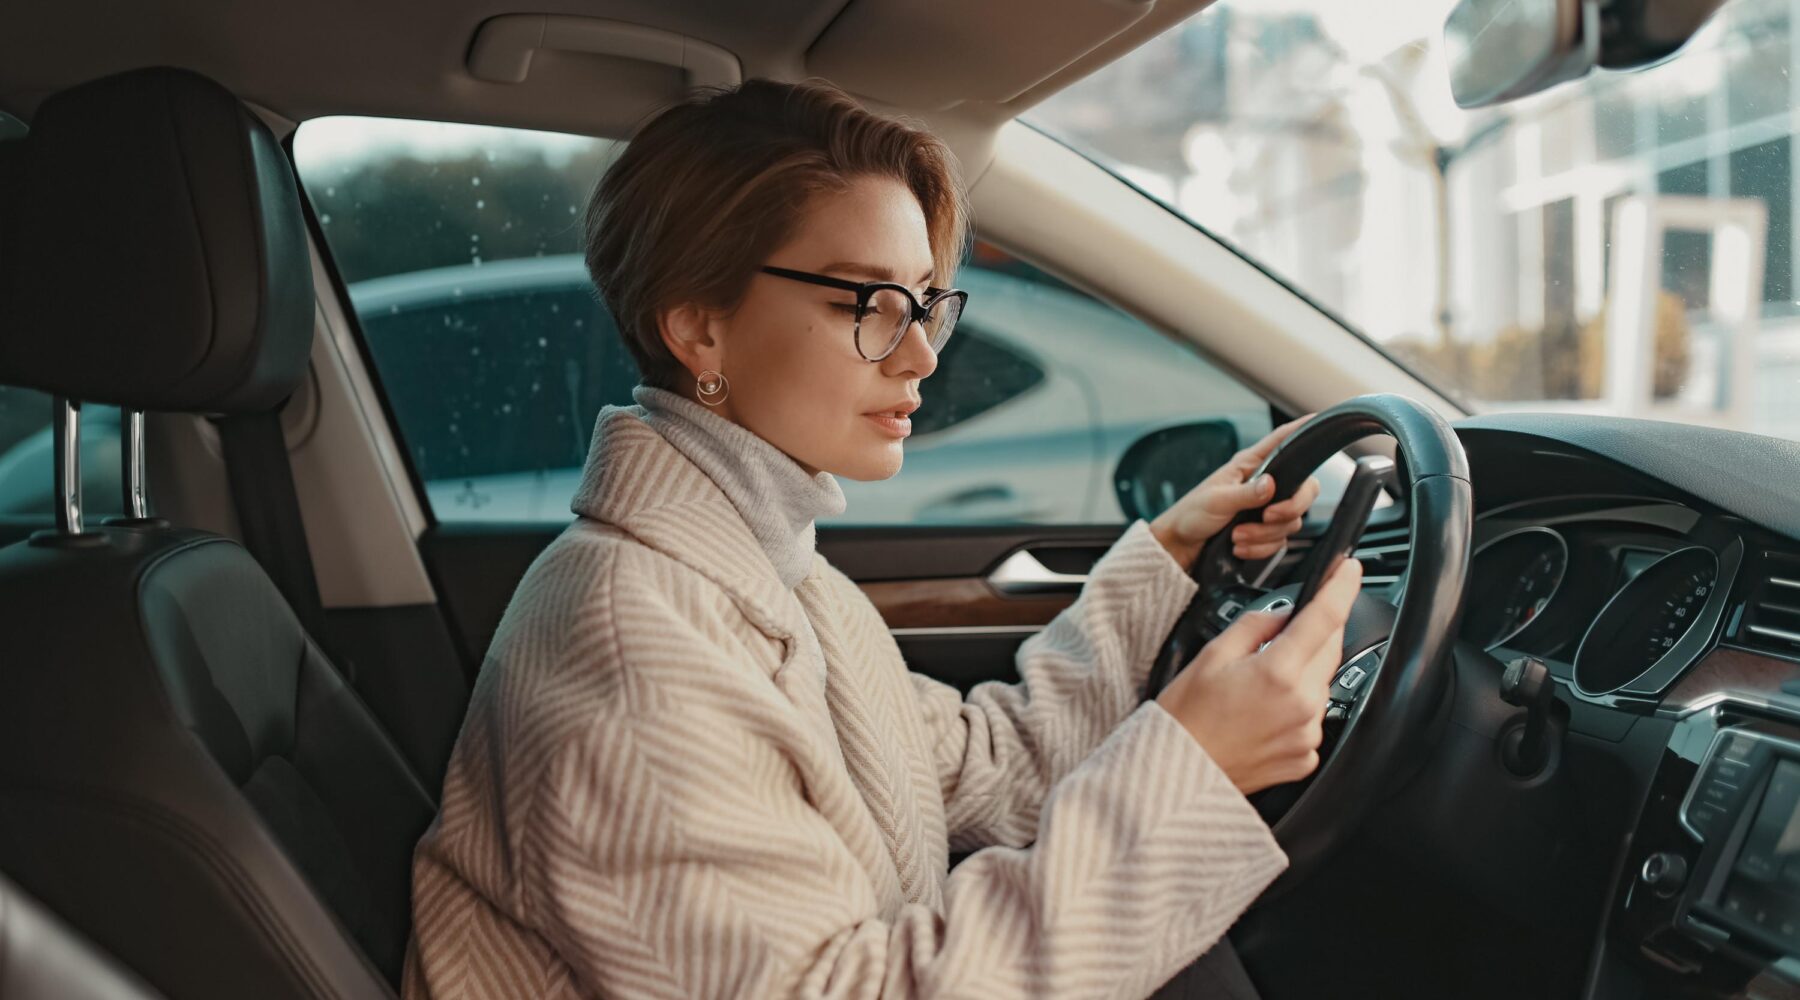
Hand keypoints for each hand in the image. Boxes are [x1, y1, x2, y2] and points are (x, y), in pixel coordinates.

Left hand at [1148, 415, 1322, 572]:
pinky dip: (1260, 548)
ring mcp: (1267, 509)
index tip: (1316, 418)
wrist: (1182, 545)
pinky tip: (1240, 546)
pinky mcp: (1265, 532)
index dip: (1300, 429)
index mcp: (1251, 466)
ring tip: (1237, 535)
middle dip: (1288, 509)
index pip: (1281, 441)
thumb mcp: (1216, 500)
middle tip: (1266, 517)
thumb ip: (1246, 494)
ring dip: (1264, 535)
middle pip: (1305, 490)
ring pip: (1291, 522)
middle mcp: (1264, 485)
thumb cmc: (1191, 514)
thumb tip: (1271, 485)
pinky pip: (1279, 542)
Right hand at [1154, 556, 1362, 794]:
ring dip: (1302, 673)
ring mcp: (1307, 734)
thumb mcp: (1212, 655)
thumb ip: (1256, 626)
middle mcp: (1302, 705)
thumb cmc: (1185, 718)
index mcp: (1278, 672)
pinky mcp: (1306, 757)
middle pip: (1329, 649)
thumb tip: (1284, 614)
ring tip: (1256, 688)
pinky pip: (1313, 718)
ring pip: (1321, 683)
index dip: (1342, 586)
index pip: (1325, 617)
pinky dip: (1297, 707)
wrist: (1178, 776)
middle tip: (1277, 639)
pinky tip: (1263, 713)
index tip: (1350, 569)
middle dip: (1313, 633)